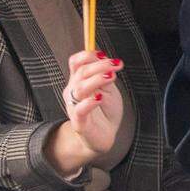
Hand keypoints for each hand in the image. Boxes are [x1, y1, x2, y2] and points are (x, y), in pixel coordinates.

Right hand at [46, 50, 123, 174]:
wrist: (103, 136)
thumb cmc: (104, 111)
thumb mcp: (108, 89)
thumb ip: (105, 75)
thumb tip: (108, 60)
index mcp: (79, 81)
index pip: (76, 62)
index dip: (88, 55)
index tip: (105, 54)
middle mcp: (73, 92)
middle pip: (80, 72)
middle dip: (99, 65)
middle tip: (116, 64)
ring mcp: (75, 106)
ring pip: (79, 88)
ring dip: (96, 79)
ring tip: (111, 76)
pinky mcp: (80, 122)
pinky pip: (80, 110)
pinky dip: (89, 102)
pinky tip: (100, 98)